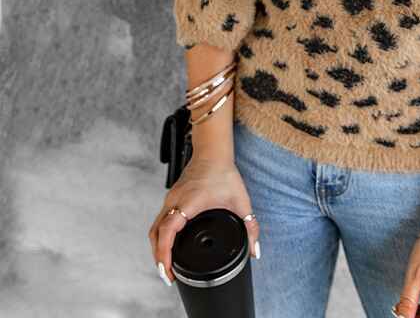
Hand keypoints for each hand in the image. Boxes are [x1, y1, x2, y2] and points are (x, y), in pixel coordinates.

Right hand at [148, 156, 260, 285]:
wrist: (212, 153)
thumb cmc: (224, 174)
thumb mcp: (241, 201)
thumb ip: (250, 226)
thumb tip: (255, 251)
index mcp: (189, 202)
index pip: (168, 231)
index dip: (164, 253)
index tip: (167, 271)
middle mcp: (174, 201)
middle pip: (156, 234)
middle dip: (159, 258)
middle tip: (168, 276)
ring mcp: (170, 199)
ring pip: (155, 228)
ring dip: (157, 248)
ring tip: (166, 267)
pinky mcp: (170, 198)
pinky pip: (159, 221)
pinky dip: (160, 237)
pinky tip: (167, 247)